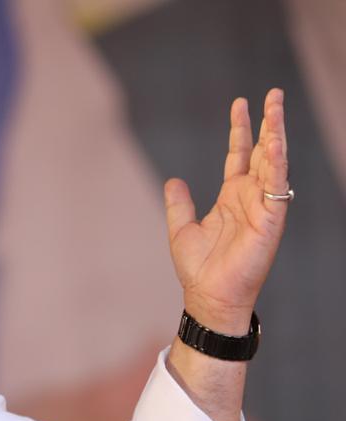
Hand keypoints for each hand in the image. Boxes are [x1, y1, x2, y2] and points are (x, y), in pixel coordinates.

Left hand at [164, 88, 288, 333]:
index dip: (240, 129)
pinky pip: (276, 186)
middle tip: (273, 94)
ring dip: (276, 135)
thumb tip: (173, 181)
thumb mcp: (181, 229)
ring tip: (276, 108)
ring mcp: (262, 207)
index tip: (241, 103)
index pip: (239, 155)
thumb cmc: (198, 270)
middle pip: (261, 152)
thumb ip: (179, 204)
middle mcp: (250, 198)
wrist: (208, 296)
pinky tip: (275, 143)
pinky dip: (276, 164)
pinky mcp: (271, 220)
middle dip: (268, 123)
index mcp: (231, 198)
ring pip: (272, 163)